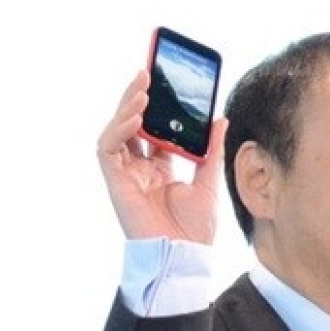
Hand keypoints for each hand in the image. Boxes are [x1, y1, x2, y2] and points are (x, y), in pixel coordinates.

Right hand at [96, 70, 228, 242]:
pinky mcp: (116, 183)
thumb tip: (221, 119)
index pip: (153, 129)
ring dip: (126, 108)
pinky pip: (108, 149)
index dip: (155, 105)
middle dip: (137, 98)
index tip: (162, 81)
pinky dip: (118, 130)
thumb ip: (210, 149)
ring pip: (117, 132)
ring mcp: (127, 176)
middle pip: (132, 125)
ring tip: (142, 88)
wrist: (184, 257)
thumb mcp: (208, 181)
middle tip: (147, 73)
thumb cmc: (194, 230)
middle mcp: (140, 169)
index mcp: (160, 168)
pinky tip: (134, 117)